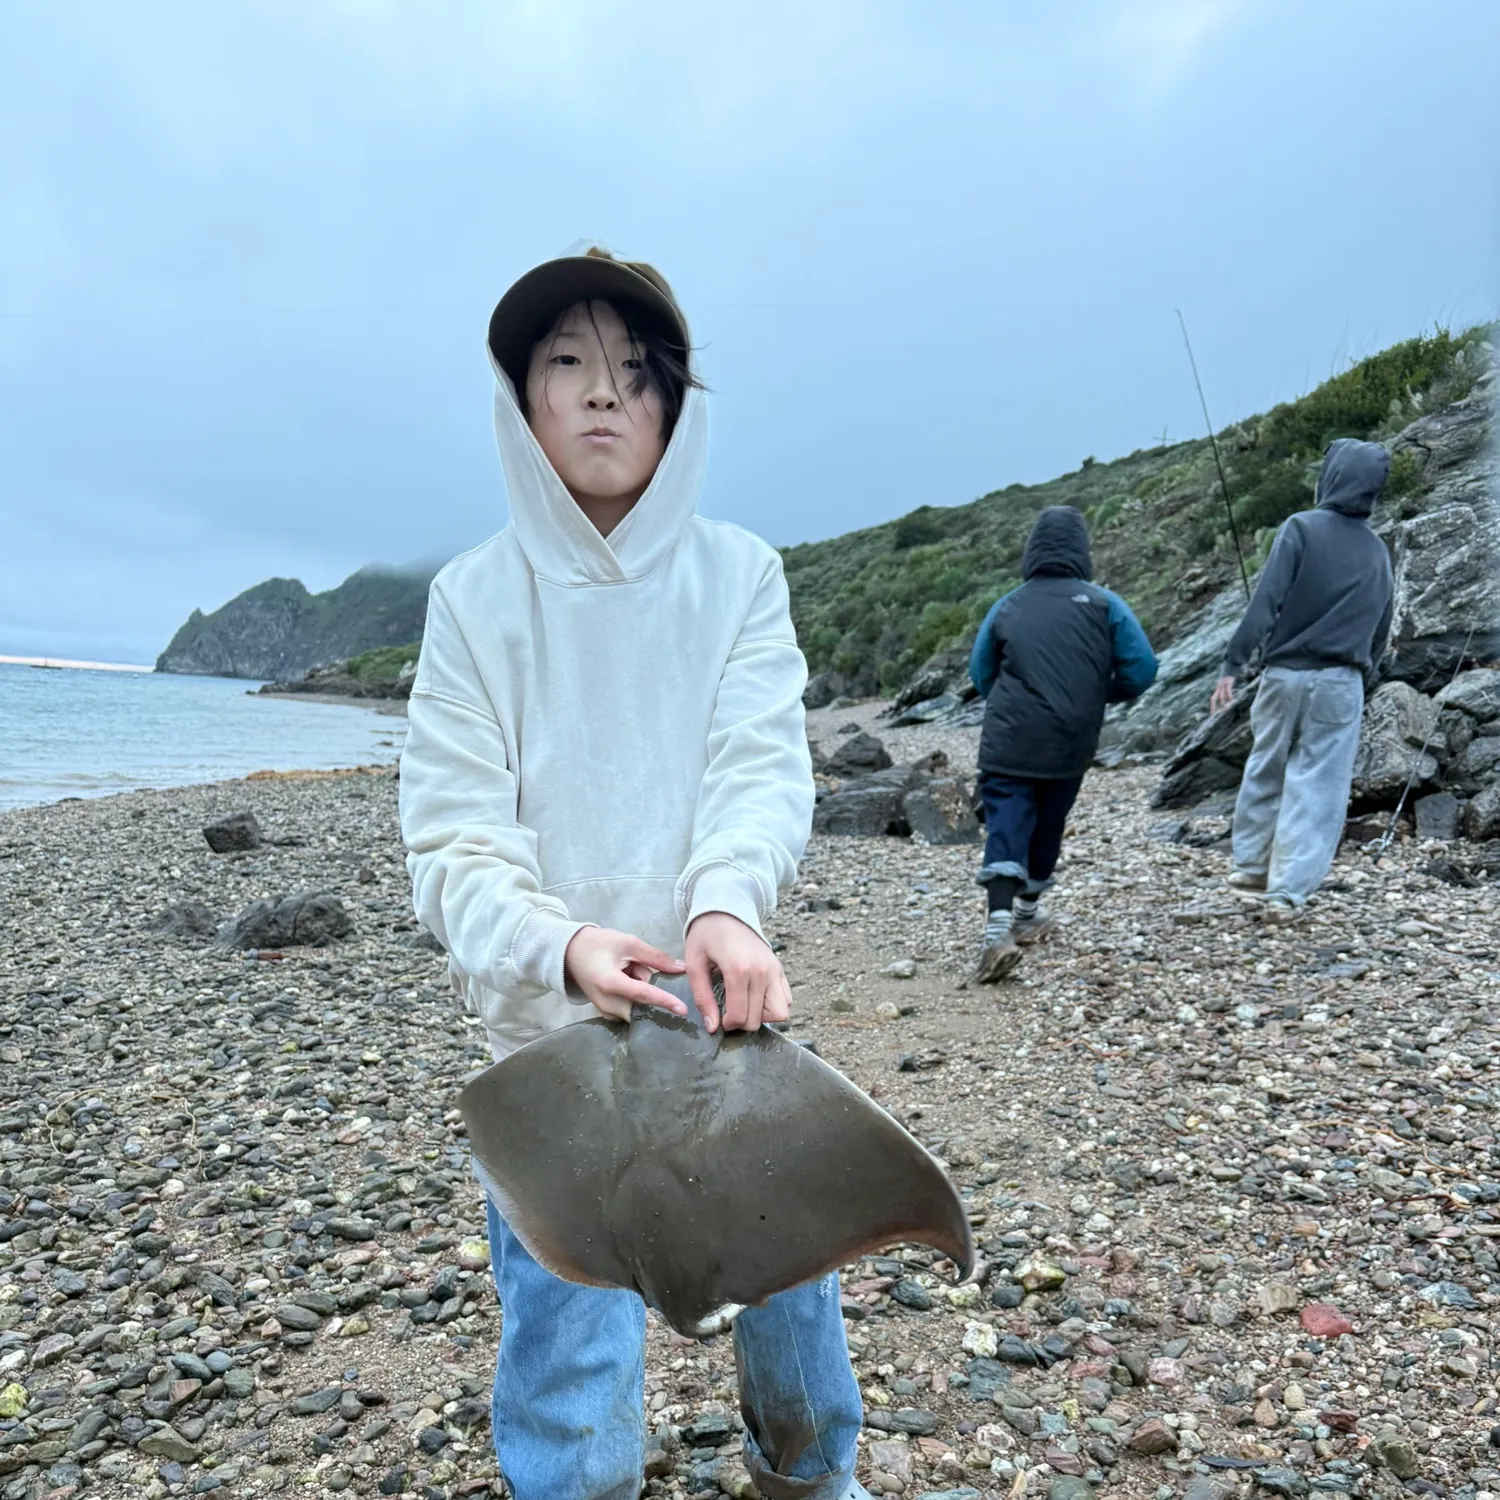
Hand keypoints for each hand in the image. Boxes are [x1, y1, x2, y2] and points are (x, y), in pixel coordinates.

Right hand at [564, 927, 687, 1022]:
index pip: (643, 994)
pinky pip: (629, 1006)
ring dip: (638, 987)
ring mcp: (605, 1011)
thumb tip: (681, 968)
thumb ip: (656, 957)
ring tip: (623, 968)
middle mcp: (607, 1003)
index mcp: (610, 983)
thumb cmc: (598, 944)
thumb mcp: (628, 943)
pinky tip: (620, 977)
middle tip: (631, 963)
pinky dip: (632, 993)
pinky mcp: (606, 1013)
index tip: (684, 1009)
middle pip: (642, 1001)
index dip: (665, 1001)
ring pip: (637, 1004)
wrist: (570, 952)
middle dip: (646, 984)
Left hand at [684, 912, 791, 1034]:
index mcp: (738, 970)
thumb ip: (703, 997)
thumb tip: (712, 1028)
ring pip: (780, 1013)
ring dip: (762, 1016)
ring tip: (745, 1005)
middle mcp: (761, 972)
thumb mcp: (694, 964)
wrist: (727, 909)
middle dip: (742, 1023)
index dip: (727, 1024)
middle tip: (729, 1012)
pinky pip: (786, 999)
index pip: (739, 1016)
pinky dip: (773, 1004)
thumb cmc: (706, 935)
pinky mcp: (779, 968)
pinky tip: (755, 997)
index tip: (718, 1019)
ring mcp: (774, 970)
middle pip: (758, 1020)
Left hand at [1210, 675, 1235, 714]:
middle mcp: (1218, 688)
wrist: (1230, 667)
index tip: (1212, 714)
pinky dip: (1229, 696)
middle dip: (1213, 706)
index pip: (1213, 699)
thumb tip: (1228, 701)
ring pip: (1221, 696)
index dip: (1212, 706)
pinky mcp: (1228, 683)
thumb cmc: (1229, 678)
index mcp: (1217, 689)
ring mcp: (1222, 686)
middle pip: (1213, 698)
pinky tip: (1231, 700)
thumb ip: (1226, 692)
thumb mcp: (1226, 685)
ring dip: (1223, 703)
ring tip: (1225, 709)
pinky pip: (1227, 690)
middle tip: (1213, 714)